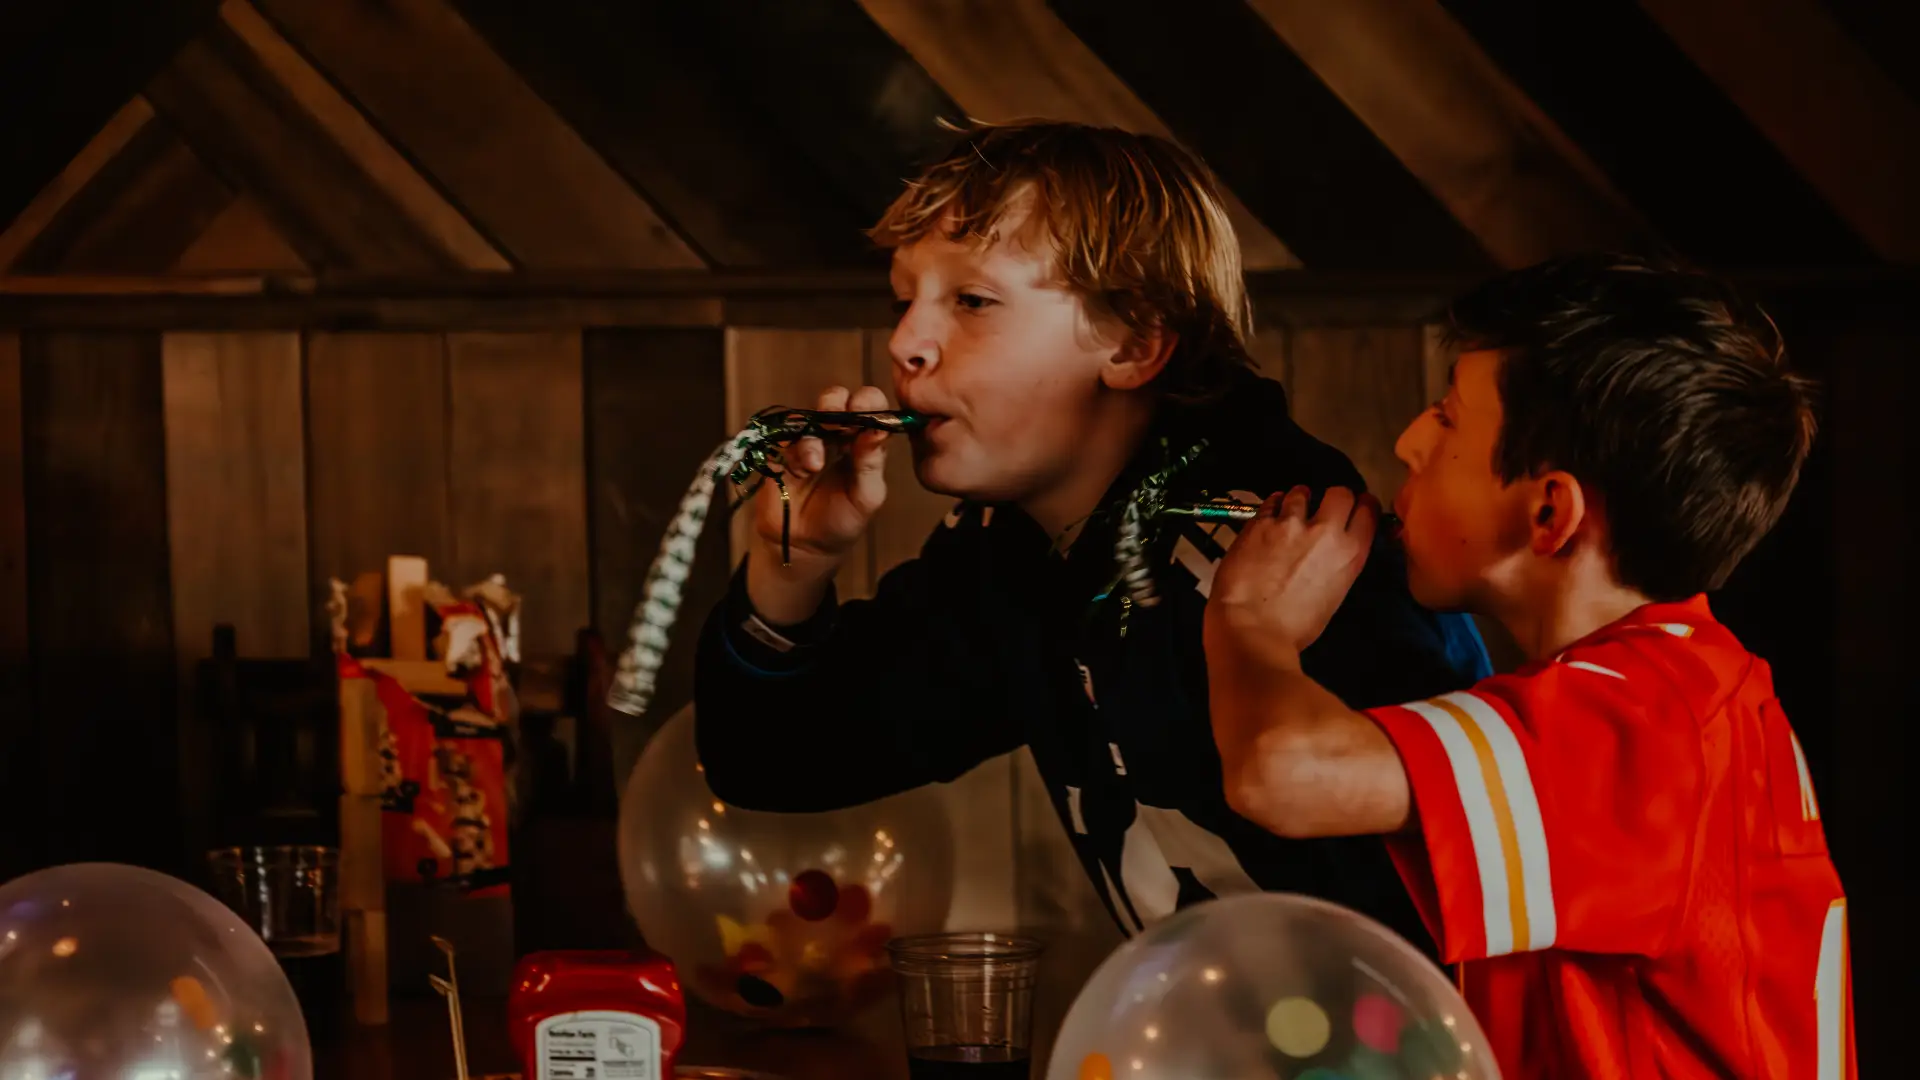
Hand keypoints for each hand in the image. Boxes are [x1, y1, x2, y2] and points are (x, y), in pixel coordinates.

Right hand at [750, 384, 891, 573]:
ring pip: (808, 417)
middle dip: (835, 402)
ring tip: (815, 464)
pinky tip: (800, 471)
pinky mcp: (781, 452)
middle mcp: (836, 435)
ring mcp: (807, 441)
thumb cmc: (842, 520)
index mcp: (863, 442)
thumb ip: (871, 463)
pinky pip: (784, 438)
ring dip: (813, 436)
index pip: (870, 408)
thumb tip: (878, 429)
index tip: (866, 405)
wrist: (804, 546)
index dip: (869, 400)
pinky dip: (794, 451)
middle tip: (836, 415)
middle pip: (835, 401)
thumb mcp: (866, 497)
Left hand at [1206, 486, 1377, 655]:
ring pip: (1301, 492)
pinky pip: (1271, 501)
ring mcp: (1291, 523)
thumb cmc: (1295, 626)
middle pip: (1340, 492)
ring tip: (1291, 508)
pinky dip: (1273, 505)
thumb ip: (1337, 565)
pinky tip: (1270, 513)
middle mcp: (1325, 531)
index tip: (1356, 506)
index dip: (1362, 504)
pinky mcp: (1260, 523)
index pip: (1368, 510)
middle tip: (1323, 506)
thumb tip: (1330, 553)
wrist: (1252, 629)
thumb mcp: (1333, 595)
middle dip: (1333, 496)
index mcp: (1350, 553)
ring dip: (1298, 498)